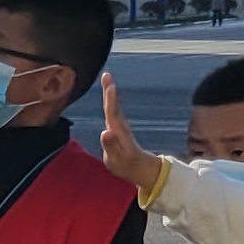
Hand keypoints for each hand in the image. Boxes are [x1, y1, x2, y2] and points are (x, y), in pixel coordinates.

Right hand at [93, 74, 166, 198]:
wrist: (139, 168)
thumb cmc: (126, 166)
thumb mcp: (116, 159)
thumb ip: (111, 146)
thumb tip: (105, 132)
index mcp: (117, 132)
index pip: (112, 112)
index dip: (110, 99)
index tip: (110, 85)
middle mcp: (119, 126)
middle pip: (112, 105)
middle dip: (109, 90)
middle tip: (106, 75)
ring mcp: (119, 127)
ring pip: (113, 106)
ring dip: (110, 93)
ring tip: (107, 81)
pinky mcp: (118, 129)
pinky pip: (112, 110)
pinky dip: (110, 101)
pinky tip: (108, 96)